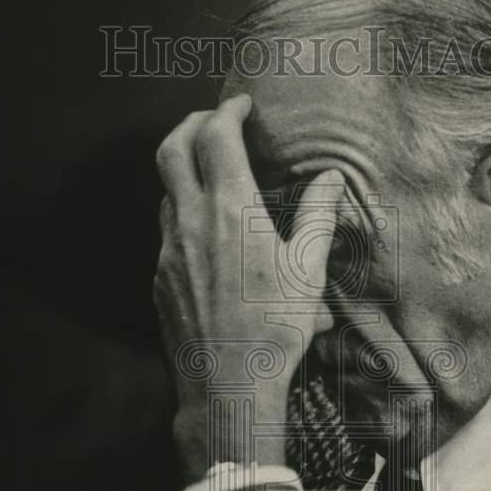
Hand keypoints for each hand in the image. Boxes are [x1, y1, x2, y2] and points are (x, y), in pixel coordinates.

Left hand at [153, 93, 344, 480]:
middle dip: (190, 123)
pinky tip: (207, 234)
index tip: (241, 105)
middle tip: (212, 120)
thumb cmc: (275, 328)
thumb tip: (331, 178)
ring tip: (213, 177)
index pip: (216, 136)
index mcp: (231, 209)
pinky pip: (166, 231)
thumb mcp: (309, 270)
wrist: (227, 384)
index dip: (227, 111)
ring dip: (185, 172)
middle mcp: (190, 220)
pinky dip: (183, 214)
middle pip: (171, 148)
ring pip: (166, 191)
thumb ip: (319, 216)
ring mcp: (168, 250)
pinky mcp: (159, 278)